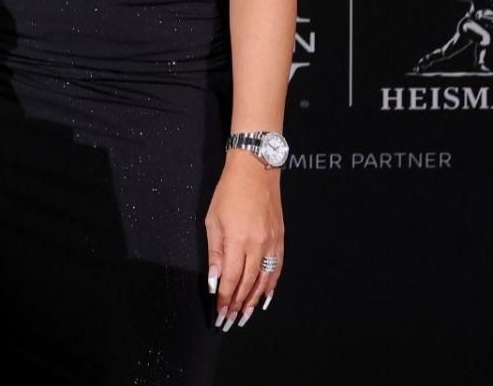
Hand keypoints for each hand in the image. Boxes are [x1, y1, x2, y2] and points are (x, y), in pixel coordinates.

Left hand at [204, 150, 283, 329]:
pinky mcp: (280, 239)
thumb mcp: (212, 220)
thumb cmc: (228, 192)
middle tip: (230, 321)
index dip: (225, 300)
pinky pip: (276, 269)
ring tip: (245, 316)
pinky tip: (265, 298)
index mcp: (237, 241)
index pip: (231, 280)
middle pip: (247, 284)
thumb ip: (215, 252)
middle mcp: (257, 245)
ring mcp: (271, 243)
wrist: (256, 170)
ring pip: (263, 280)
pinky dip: (271, 286)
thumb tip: (214, 280)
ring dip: (254, 301)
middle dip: (237, 305)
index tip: (220, 314)